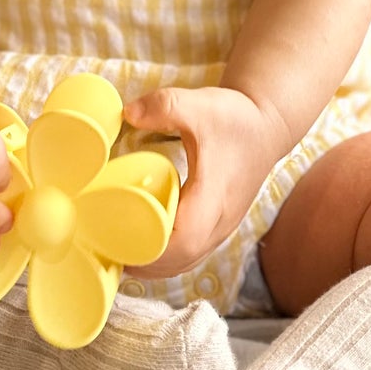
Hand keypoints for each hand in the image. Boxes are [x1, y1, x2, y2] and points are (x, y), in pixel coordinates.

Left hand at [120, 85, 285, 281]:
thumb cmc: (235, 119)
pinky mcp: (218, 228)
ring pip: (184, 263)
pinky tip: (142, 245)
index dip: (149, 249)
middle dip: (141, 261)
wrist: (267, 127)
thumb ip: (164, 106)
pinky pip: (189, 256)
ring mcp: (220, 229)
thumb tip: (128, 112)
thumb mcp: (200, 105)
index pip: (182, 241)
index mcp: (213, 198)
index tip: (117, 240)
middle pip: (178, 262)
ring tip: (116, 249)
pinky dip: (164, 258)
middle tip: (103, 246)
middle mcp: (219, 222)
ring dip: (151, 264)